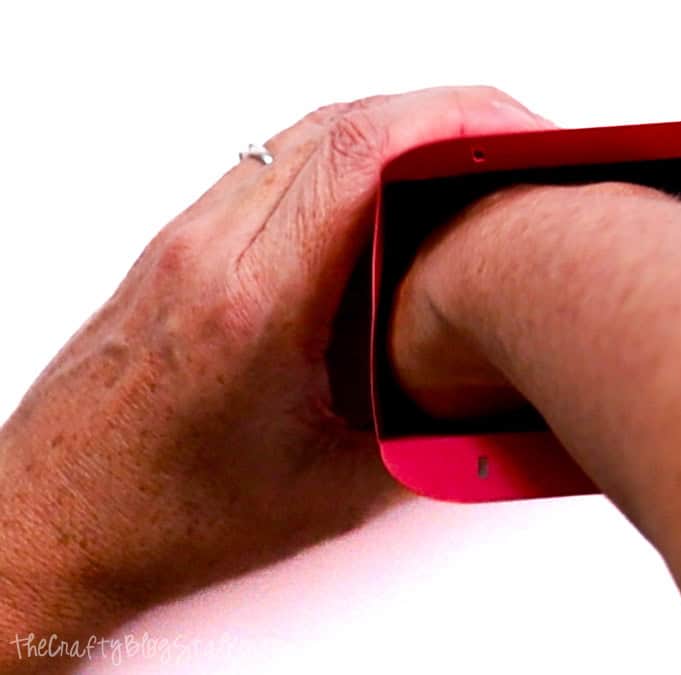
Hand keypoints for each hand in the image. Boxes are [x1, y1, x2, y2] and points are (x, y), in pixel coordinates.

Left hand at [0, 87, 552, 650]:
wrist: (54, 522)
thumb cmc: (161, 516)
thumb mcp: (329, 492)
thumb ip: (425, 435)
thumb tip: (494, 393)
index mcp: (253, 302)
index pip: (361, 155)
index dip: (455, 121)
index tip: (516, 134)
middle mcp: (211, 250)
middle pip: (341, 123)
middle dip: (444, 115)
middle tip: (509, 144)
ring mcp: (187, 238)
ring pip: (306, 135)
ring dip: (394, 130)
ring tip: (461, 164)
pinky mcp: (180, 245)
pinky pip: (276, 166)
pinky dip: (346, 159)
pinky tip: (385, 198)